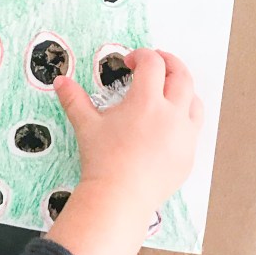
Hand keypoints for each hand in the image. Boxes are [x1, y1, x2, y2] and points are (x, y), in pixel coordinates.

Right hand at [45, 50, 202, 254]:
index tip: (130, 61)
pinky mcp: (188, 155)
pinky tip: (169, 124)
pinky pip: (193, 129)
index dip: (142, 56)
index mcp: (147, 101)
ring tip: (169, 91)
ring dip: (183, 89)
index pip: (153, 64)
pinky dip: (184, 118)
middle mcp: (172, 114)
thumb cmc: (102, 161)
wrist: (119, 198)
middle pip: (181, 76)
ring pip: (194, 101)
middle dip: (169, 63)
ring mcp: (184, 135)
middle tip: (157, 62)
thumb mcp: (86, 126)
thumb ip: (74, 100)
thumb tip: (60, 81)